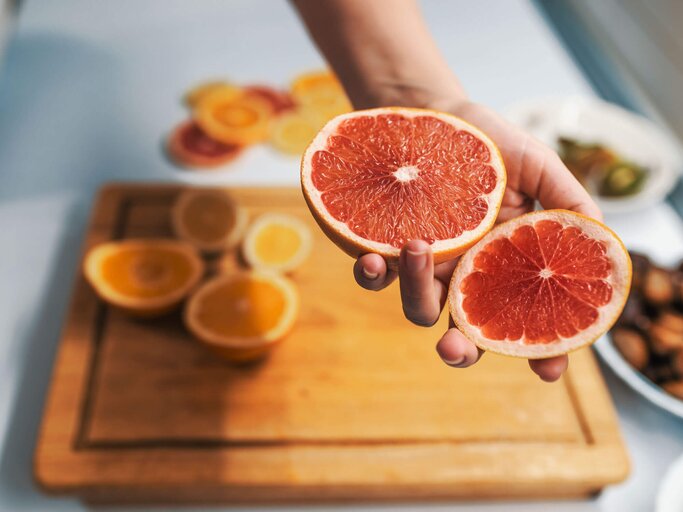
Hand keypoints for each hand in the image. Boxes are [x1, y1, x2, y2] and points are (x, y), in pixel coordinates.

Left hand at [353, 100, 601, 381]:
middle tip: (451, 346)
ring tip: (417, 249)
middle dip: (459, 349)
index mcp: (506, 268)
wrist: (439, 116)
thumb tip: (599, 240)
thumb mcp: (541, 167)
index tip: (546, 369)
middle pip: (465, 331)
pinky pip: (375, 277)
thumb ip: (569, 203)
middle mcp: (466, 277)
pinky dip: (372, 274)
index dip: (539, 353)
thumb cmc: (493, 145)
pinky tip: (373, 255)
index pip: (526, 322)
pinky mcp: (386, 249)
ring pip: (419, 307)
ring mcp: (427, 267)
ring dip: (416, 291)